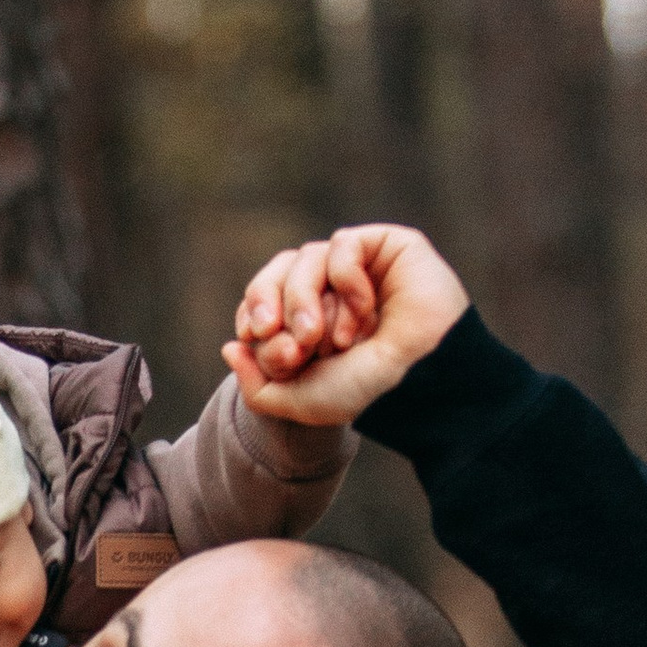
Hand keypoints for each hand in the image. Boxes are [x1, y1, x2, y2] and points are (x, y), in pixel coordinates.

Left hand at [224, 224, 468, 424]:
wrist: (417, 380)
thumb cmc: (365, 392)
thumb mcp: (298, 400)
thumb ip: (256, 384)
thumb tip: (230, 347)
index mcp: (308, 322)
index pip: (261, 298)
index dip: (252, 312)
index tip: (258, 337)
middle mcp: (330, 292)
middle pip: (276, 273)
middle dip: (274, 306)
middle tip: (291, 342)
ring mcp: (357, 267)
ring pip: (305, 258)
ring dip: (310, 302)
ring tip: (334, 340)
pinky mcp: (386, 247)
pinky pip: (341, 246)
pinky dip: (346, 281)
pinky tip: (366, 312)